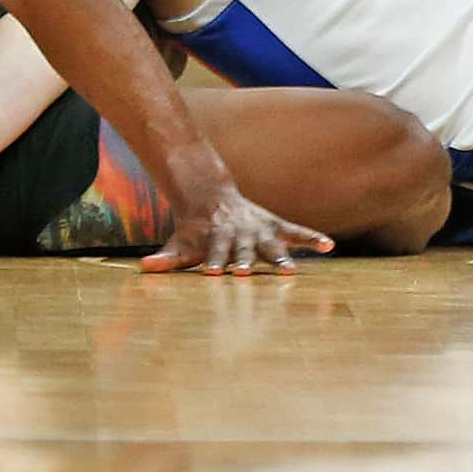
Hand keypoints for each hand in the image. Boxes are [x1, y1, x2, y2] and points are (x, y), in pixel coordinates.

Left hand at [142, 180, 331, 275]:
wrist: (211, 197)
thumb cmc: (195, 230)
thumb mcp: (180, 242)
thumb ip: (166, 258)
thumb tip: (144, 268)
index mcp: (216, 239)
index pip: (214, 253)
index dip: (213, 262)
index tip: (212, 274)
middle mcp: (240, 234)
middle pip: (243, 250)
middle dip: (246, 262)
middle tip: (247, 274)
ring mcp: (259, 230)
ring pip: (271, 244)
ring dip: (281, 257)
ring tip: (292, 271)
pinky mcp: (275, 226)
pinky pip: (296, 232)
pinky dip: (311, 238)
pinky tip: (329, 246)